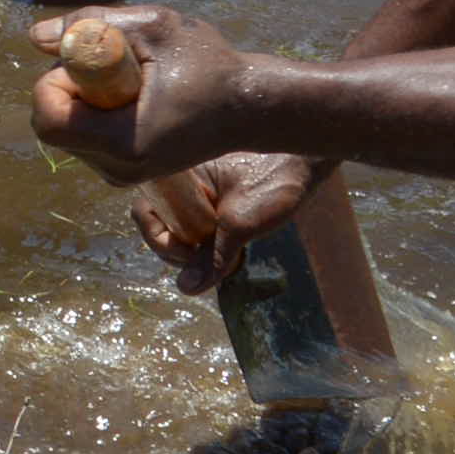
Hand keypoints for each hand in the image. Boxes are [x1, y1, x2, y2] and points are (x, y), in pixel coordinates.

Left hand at [25, 4, 262, 184]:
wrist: (251, 107)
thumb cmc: (210, 65)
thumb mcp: (153, 27)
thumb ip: (91, 24)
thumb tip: (36, 37)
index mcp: (122, 141)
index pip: (47, 120)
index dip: (53, 83)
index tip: (88, 62)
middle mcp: (117, 168)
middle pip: (54, 124)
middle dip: (70, 87)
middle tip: (116, 67)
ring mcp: (122, 175)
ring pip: (68, 132)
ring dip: (85, 98)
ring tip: (134, 82)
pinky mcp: (128, 171)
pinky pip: (87, 138)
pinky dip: (97, 112)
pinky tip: (136, 98)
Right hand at [129, 153, 330, 294]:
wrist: (310, 164)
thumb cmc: (274, 181)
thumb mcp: (240, 224)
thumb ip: (212, 257)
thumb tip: (185, 289)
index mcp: (179, 175)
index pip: (145, 212)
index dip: (158, 239)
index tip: (188, 253)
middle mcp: (184, 184)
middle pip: (160, 226)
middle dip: (179, 250)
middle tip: (208, 259)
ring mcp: (200, 195)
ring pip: (181, 232)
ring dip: (197, 252)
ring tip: (228, 258)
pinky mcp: (217, 206)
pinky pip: (201, 231)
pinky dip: (211, 247)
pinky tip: (234, 253)